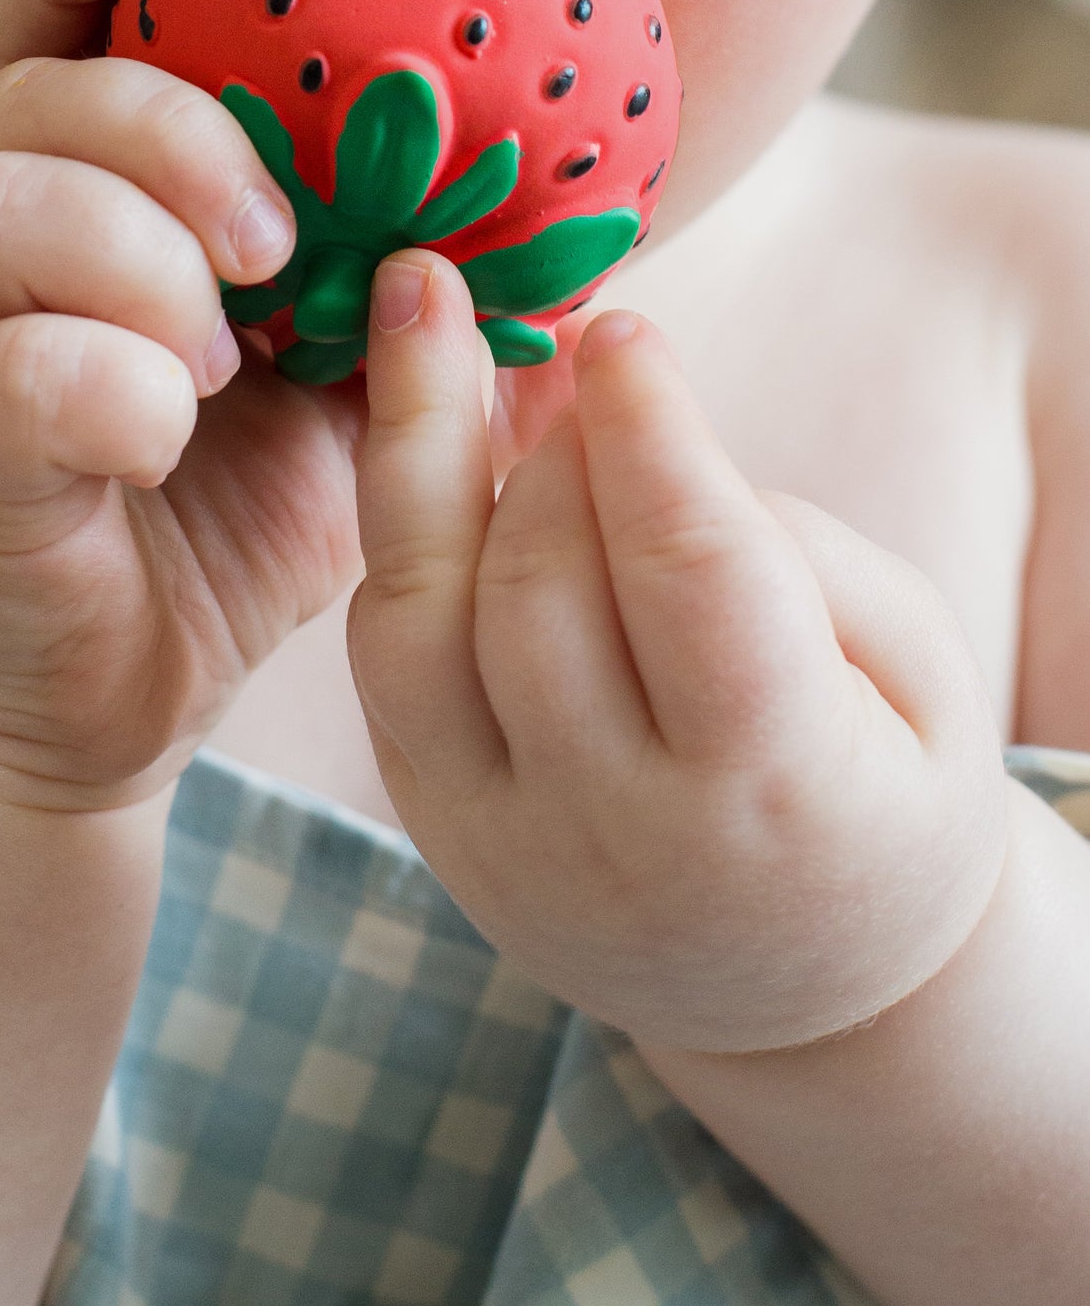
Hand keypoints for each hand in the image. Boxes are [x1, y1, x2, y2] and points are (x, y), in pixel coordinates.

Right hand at [0, 0, 364, 809]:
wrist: (65, 721)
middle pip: (28, 95)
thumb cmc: (198, 550)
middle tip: (277, 243)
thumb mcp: (330, 426)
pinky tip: (162, 441)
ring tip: (221, 355)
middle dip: (170, 132)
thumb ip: (399, 330)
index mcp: (71, 218)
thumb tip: (553, 269)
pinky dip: (107, 386)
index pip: (44, 37)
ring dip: (136, 255)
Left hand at [349, 253, 1008, 1051]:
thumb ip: (794, 555)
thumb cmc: (883, 799)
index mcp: (775, 792)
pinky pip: (387, 665)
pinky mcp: (439, 832)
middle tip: (558, 337)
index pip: (695, 579)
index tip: (622, 326)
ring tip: (415, 312)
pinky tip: (428, 451)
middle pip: (539, 589)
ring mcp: (505, 843)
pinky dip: (404, 543)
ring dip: (411, 452)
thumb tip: (628, 432)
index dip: (650, 438)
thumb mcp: (918, 676)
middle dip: (544, 442)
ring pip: (416, 625)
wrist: (802, 993)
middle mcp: (618, 831)